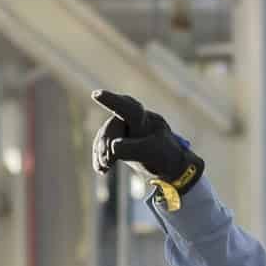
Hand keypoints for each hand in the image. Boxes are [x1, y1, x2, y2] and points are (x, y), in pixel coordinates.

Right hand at [92, 90, 204, 208]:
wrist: (170, 165)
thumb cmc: (165, 156)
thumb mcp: (153, 153)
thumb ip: (135, 149)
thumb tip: (113, 147)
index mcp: (145, 120)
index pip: (128, 108)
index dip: (112, 101)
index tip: (96, 94)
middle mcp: (134, 120)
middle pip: (113, 125)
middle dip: (106, 142)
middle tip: (107, 162)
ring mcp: (126, 128)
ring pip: (106, 135)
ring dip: (101, 152)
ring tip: (104, 168)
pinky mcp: (120, 138)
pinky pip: (104, 144)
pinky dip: (100, 157)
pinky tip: (101, 170)